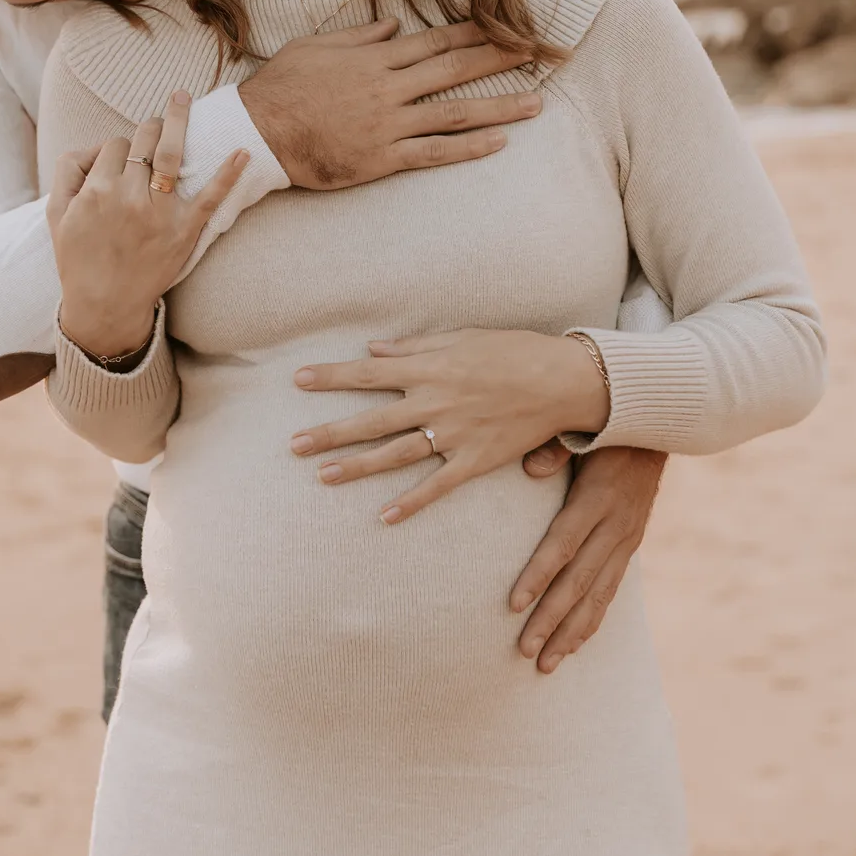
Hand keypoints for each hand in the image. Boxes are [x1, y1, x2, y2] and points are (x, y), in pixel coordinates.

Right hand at [47, 91, 247, 357]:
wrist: (104, 305)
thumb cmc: (78, 258)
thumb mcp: (56, 214)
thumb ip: (68, 172)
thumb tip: (94, 146)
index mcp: (97, 191)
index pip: (115, 145)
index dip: (119, 147)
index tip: (123, 157)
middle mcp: (128, 197)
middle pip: (143, 141)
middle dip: (148, 127)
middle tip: (154, 124)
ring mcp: (159, 213)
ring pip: (170, 154)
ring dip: (177, 121)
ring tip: (182, 100)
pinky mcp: (184, 231)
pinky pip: (210, 198)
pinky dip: (229, 173)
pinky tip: (243, 151)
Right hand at [238, 20, 541, 187]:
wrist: (258, 133)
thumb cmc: (281, 87)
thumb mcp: (315, 46)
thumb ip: (359, 36)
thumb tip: (394, 25)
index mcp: (374, 58)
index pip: (435, 41)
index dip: (474, 33)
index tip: (506, 26)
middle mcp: (388, 88)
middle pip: (454, 70)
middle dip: (499, 59)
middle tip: (537, 54)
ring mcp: (388, 124)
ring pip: (454, 112)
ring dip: (498, 106)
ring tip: (535, 103)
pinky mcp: (382, 158)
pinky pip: (433, 152)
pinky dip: (467, 148)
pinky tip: (498, 143)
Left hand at [290, 327, 609, 519]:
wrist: (563, 380)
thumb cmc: (512, 350)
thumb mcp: (461, 337)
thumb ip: (415, 345)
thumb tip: (373, 350)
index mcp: (428, 368)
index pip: (367, 374)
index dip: (331, 377)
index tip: (297, 380)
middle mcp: (434, 402)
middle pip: (371, 420)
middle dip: (330, 432)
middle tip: (293, 445)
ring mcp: (453, 434)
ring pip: (395, 454)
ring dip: (357, 466)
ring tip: (323, 476)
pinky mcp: (475, 460)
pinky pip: (437, 486)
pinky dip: (411, 503)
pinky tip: (384, 517)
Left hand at [509, 446, 667, 671]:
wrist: (659, 428)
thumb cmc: (606, 427)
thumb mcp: (582, 430)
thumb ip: (556, 448)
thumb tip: (530, 468)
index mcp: (597, 498)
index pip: (563, 544)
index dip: (538, 575)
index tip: (513, 604)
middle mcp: (615, 526)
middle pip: (578, 582)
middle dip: (550, 619)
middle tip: (524, 651)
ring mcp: (626, 540)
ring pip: (597, 597)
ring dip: (571, 632)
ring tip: (545, 664)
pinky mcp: (630, 546)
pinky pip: (610, 592)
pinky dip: (592, 621)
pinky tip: (574, 644)